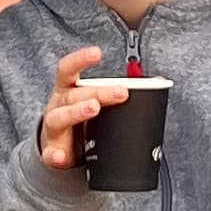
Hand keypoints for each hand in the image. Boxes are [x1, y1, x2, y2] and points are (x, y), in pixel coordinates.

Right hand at [37, 44, 125, 171]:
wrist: (59, 150)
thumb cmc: (79, 119)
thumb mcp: (94, 101)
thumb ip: (117, 91)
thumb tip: (158, 82)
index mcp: (67, 90)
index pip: (68, 69)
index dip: (81, 59)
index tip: (97, 53)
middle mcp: (57, 105)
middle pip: (74, 94)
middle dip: (98, 92)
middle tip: (120, 92)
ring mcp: (52, 128)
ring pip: (60, 117)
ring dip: (76, 112)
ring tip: (93, 108)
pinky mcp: (52, 152)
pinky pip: (51, 154)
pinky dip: (55, 155)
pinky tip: (61, 157)